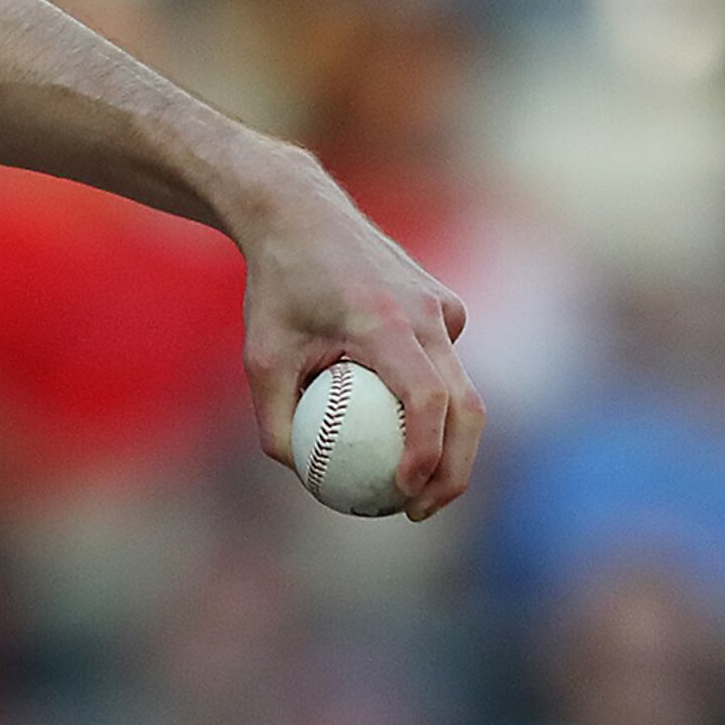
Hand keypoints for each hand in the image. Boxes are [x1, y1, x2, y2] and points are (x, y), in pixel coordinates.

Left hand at [227, 154, 481, 518]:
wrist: (303, 215)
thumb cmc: (276, 288)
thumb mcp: (259, 357)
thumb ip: (276, 420)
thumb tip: (302, 475)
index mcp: (385, 322)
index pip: (426, 400)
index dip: (427, 454)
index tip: (405, 495)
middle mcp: (427, 313)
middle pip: (465, 406)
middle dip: (455, 469)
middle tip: (420, 509)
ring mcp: (445, 307)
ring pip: (464, 389)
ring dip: (449, 444)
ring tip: (415, 488)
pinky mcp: (448, 306)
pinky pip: (445, 365)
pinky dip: (430, 401)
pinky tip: (391, 418)